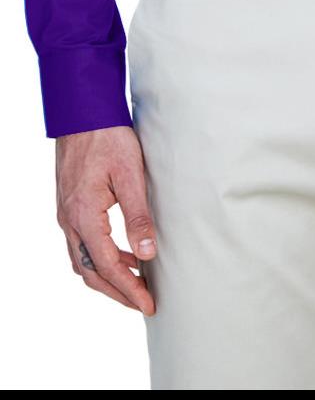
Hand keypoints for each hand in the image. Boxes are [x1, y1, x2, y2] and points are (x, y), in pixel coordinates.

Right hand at [55, 125, 156, 313]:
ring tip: (137, 283)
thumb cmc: (108, 137)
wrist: (82, 112)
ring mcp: (65, 214)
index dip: (128, 288)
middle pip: (90, 272)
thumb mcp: (130, 175)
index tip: (148, 304)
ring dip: (107, 277)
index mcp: (83, 215)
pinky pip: (81, 245)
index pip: (106, 265)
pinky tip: (122, 254)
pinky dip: (100, 258)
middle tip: (143, 304)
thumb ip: (138, 216)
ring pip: (82, 261)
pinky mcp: (69, 207)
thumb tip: (147, 254)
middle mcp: (69, 220)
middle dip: (117, 292)